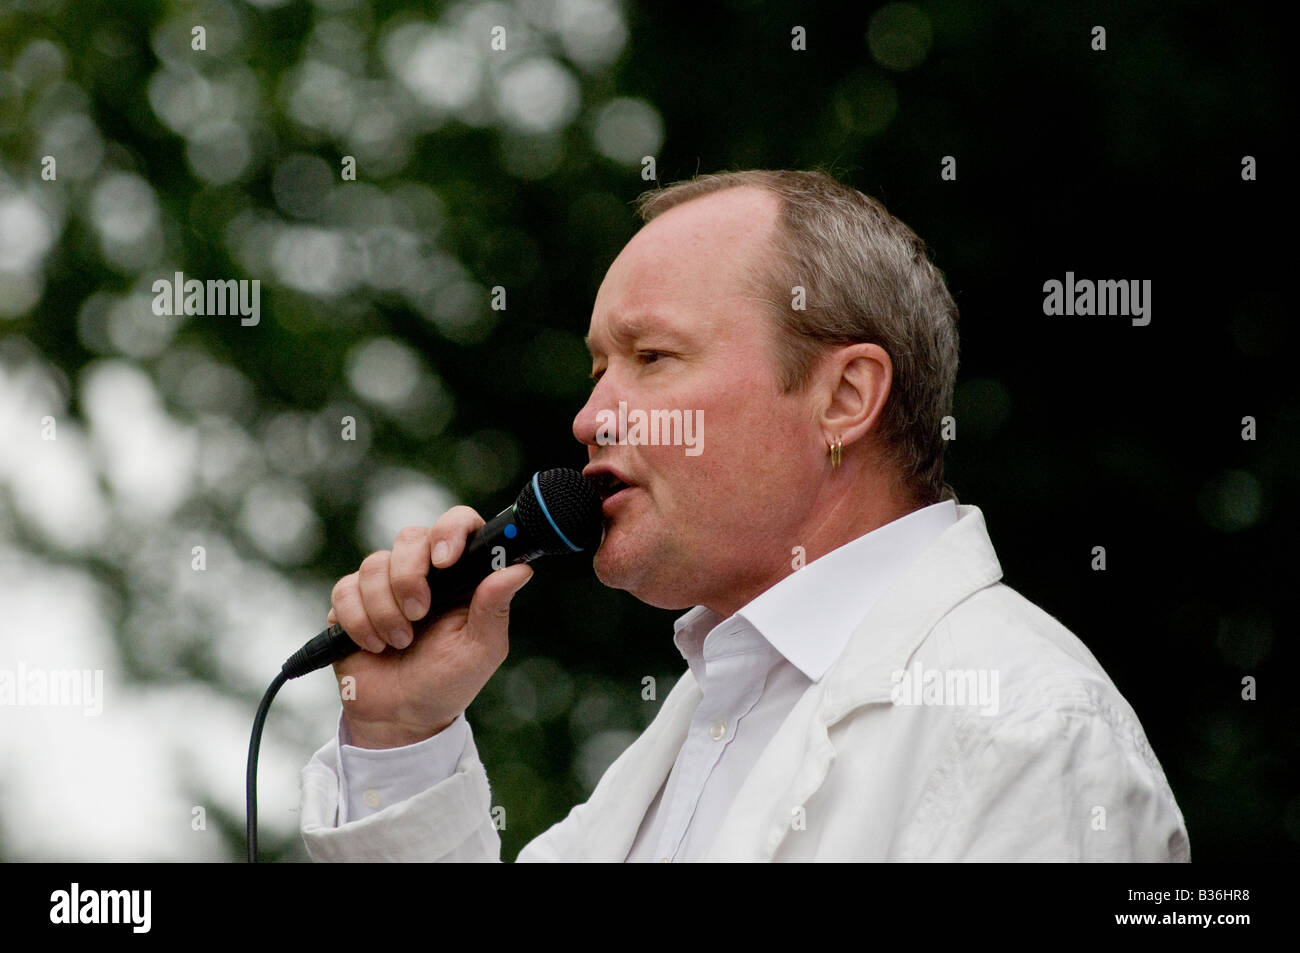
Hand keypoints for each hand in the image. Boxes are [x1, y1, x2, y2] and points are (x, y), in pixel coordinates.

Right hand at [327, 506, 532, 747]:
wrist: (402, 718)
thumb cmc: (448, 681)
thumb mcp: (481, 650)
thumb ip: (494, 607)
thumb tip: (520, 568)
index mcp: (460, 575)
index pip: (458, 523)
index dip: (450, 530)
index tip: (445, 560)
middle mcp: (423, 571)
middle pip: (410, 537)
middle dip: (410, 578)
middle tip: (419, 615)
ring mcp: (384, 584)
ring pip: (374, 565)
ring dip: (385, 610)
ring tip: (400, 642)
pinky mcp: (351, 602)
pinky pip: (345, 590)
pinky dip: (359, 621)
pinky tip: (375, 646)